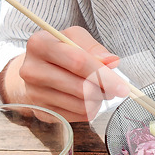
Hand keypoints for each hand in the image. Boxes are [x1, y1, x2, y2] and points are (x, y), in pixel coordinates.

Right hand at [0, 26, 129, 120]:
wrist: (36, 70)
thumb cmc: (61, 51)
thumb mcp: (75, 38)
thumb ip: (94, 48)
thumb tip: (112, 61)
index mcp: (40, 44)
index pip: (78, 62)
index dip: (104, 75)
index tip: (123, 86)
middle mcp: (31, 70)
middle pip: (81, 88)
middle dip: (105, 91)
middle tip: (114, 90)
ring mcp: (34, 94)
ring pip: (81, 105)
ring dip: (98, 100)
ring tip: (99, 91)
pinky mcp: (42, 112)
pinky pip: (77, 116)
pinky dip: (90, 109)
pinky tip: (88, 100)